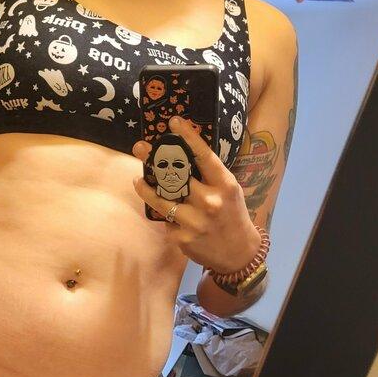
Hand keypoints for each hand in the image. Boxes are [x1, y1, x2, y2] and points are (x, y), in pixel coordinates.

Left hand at [132, 117, 260, 273]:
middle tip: (139, 147)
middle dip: (155, 159)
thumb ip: (210, 177)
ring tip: (139, 180)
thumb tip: (182, 156)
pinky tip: (173, 218)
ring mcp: (195, 221)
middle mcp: (210, 202)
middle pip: (177, 176)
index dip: (188, 137)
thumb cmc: (232, 216)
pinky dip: (168, 217)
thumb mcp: (229, 191)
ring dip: (147, 189)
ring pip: (162, 200)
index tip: (173, 122)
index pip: (204, 156)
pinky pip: (167, 221)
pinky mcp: (182, 238)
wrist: (238, 254)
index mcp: (225, 185)